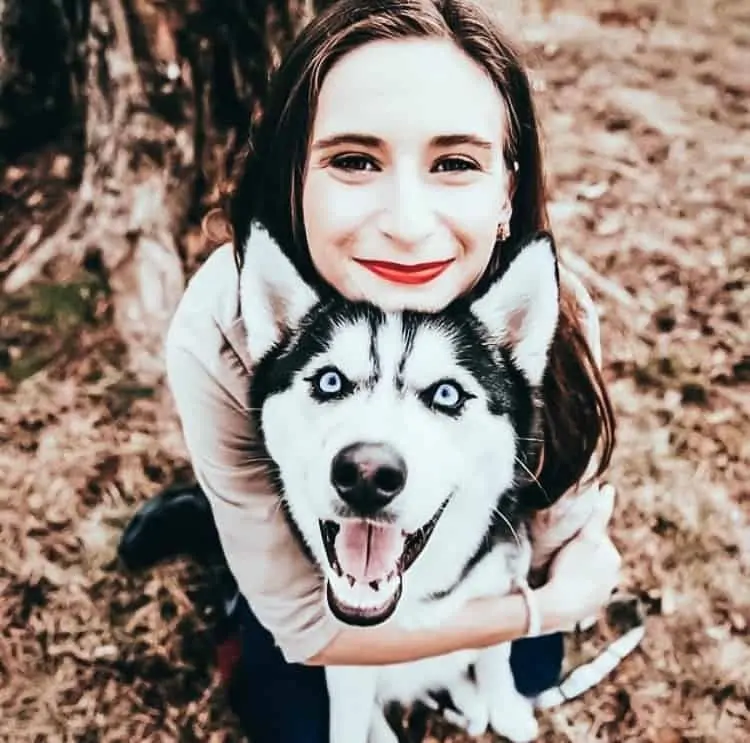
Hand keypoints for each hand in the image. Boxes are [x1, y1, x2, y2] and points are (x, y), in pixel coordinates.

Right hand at [536, 483, 620, 632]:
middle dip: (579, 551)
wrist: (557, 606)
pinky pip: (581, 590)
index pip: (596, 536)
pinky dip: (573, 585)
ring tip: (557, 568)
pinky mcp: (589, 608)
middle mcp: (613, 578)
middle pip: (592, 555)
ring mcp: (601, 595)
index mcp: (613, 558)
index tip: (563, 536)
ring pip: (587, 572)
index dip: (579, 533)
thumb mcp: (585, 537)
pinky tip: (560, 583)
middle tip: (558, 552)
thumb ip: (598, 514)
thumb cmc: (569, 569)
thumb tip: (608, 488)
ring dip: (575, 569)